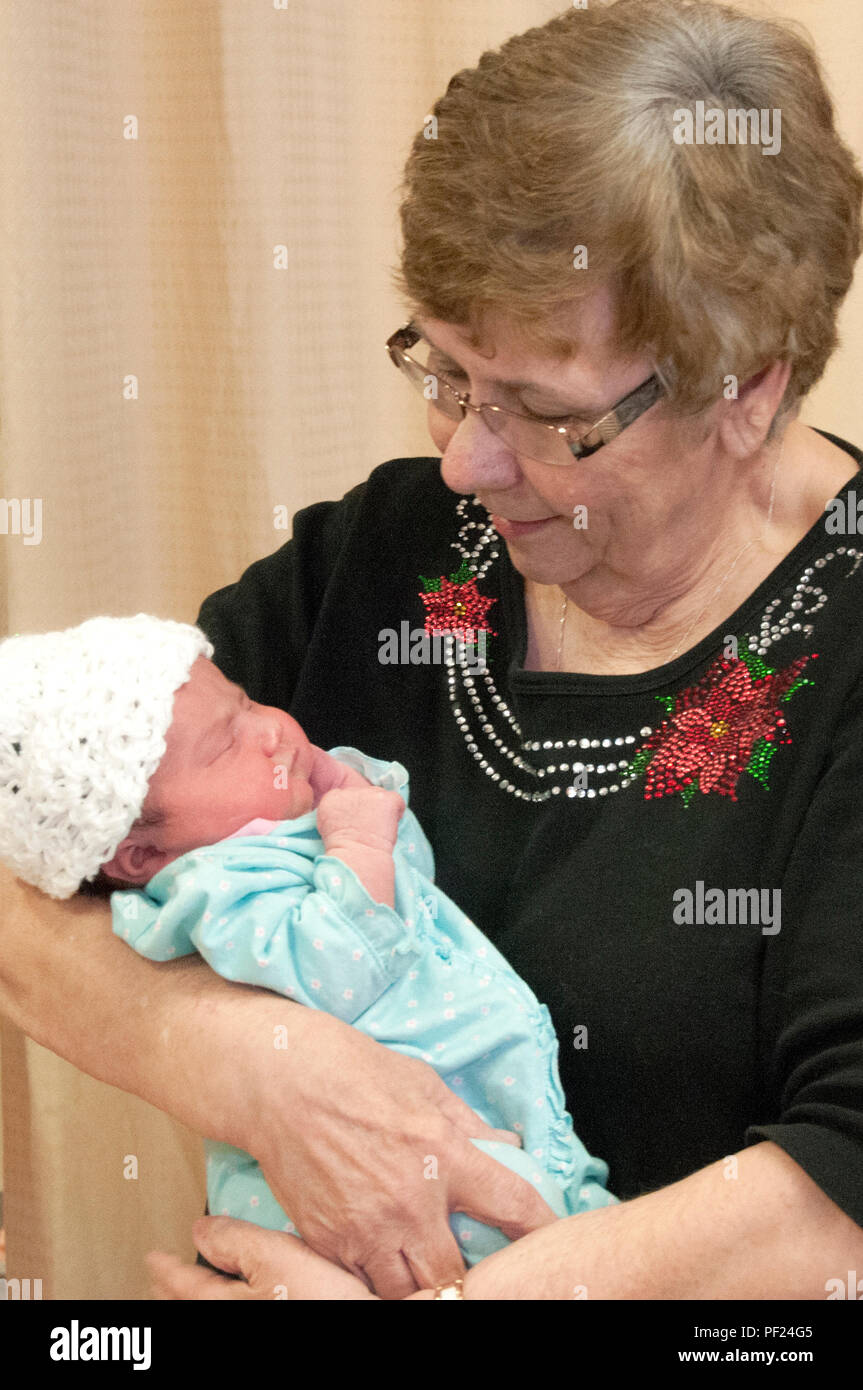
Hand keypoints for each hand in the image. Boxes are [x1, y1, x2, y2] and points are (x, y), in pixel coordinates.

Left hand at [148, 1217, 377, 1299]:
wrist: (372, 1319)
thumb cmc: (326, 1304)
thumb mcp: (279, 1258)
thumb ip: (237, 1241)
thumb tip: (201, 1229)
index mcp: (227, 1306)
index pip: (186, 1286)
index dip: (167, 1268)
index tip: (153, 1258)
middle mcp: (239, 1315)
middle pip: (196, 1305)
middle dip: (175, 1291)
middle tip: (159, 1280)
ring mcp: (260, 1317)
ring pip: (218, 1309)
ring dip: (200, 1299)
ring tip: (193, 1288)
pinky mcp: (282, 1313)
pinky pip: (239, 1309)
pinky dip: (227, 1301)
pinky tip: (245, 1293)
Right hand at [231, 1006, 555, 1299]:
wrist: (276, 1081)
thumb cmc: (349, 1069)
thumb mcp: (421, 1083)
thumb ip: (467, 1122)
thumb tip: (506, 1145)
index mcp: (442, 1152)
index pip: (512, 1205)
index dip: (540, 1227)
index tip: (550, 1238)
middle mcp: (409, 1200)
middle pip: (456, 1276)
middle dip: (468, 1276)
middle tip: (471, 1263)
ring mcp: (366, 1228)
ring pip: (408, 1293)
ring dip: (420, 1285)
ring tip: (424, 1268)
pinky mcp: (328, 1241)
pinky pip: (361, 1283)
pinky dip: (376, 1278)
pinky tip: (381, 1259)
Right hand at [317, 786, 404, 853]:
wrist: (357, 857)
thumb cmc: (344, 851)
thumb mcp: (329, 829)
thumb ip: (339, 814)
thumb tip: (352, 813)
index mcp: (332, 799)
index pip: (346, 796)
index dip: (355, 810)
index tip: (356, 824)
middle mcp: (348, 792)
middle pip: (364, 793)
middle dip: (369, 808)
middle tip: (368, 828)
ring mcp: (368, 793)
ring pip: (380, 796)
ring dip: (382, 810)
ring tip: (377, 830)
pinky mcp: (386, 798)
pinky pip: (397, 802)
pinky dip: (397, 813)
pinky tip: (388, 828)